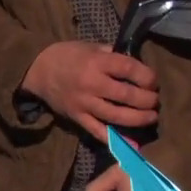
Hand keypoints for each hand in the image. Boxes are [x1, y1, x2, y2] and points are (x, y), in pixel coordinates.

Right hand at [20, 41, 158, 134]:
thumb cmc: (66, 55)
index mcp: (96, 62)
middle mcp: (91, 83)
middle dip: (147, 99)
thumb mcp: (89, 46)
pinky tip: (132, 143)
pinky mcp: (78, 117)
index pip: (130, 69)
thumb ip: (113, 55)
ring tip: (151, 117)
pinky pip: (98, 131)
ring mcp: (84, 103)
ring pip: (117, 115)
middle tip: (155, 101)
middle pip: (127, 95)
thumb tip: (136, 65)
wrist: (36, 70)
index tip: (153, 81)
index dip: (148, 77)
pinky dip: (116, 139)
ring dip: (139, 118)